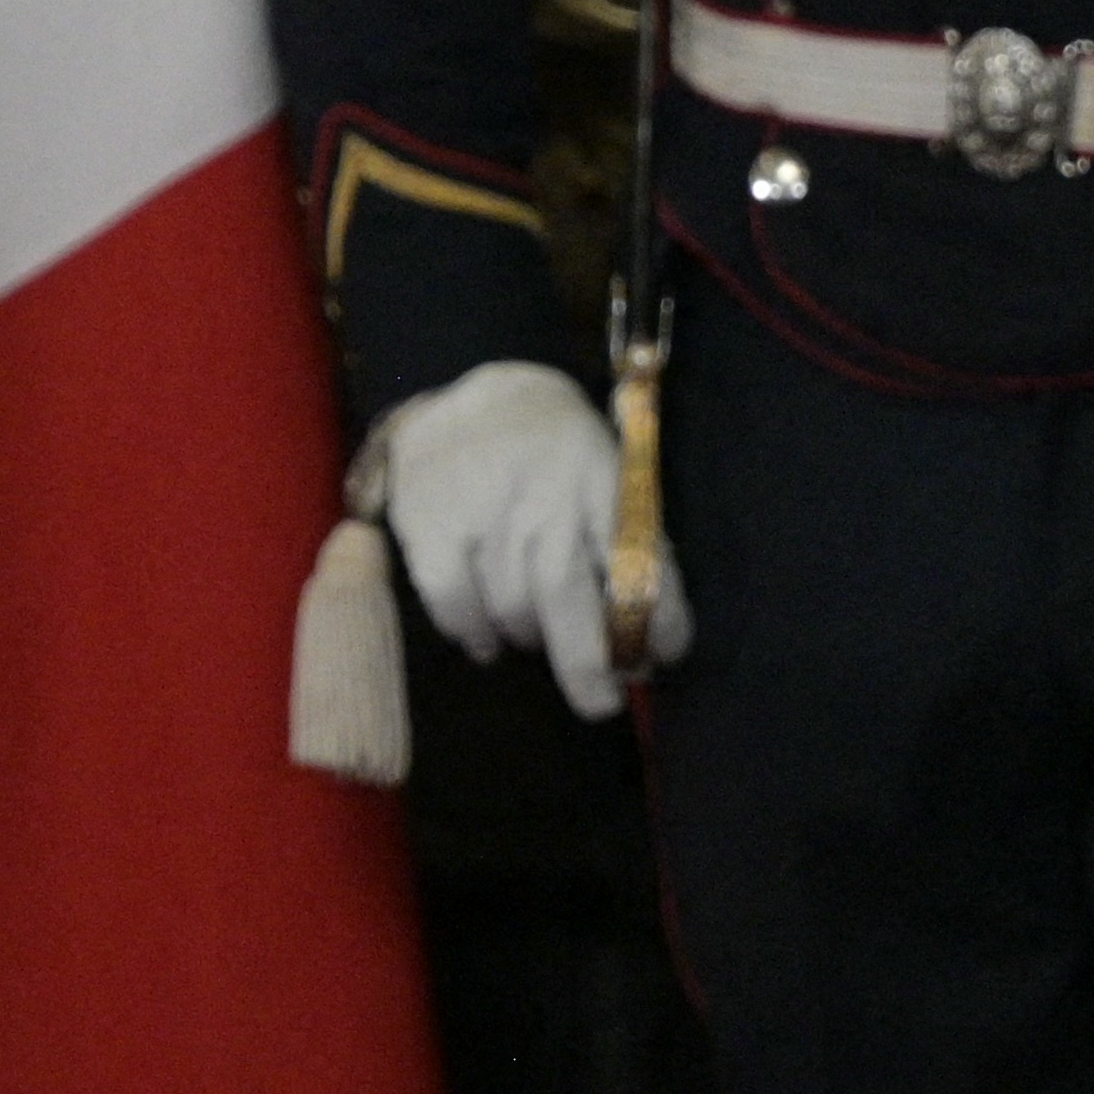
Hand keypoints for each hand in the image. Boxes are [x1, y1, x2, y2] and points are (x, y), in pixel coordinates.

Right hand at [368, 362, 668, 717]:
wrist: (473, 392)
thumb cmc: (556, 447)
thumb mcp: (605, 468)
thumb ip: (626, 538)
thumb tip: (653, 638)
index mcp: (600, 477)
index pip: (639, 559)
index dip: (657, 619)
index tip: (663, 656)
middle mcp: (544, 494)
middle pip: (568, 598)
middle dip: (589, 666)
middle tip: (601, 702)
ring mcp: (484, 507)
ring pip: (514, 610)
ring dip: (531, 641)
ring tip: (535, 639)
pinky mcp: (431, 521)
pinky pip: (456, 603)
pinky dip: (474, 632)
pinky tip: (486, 640)